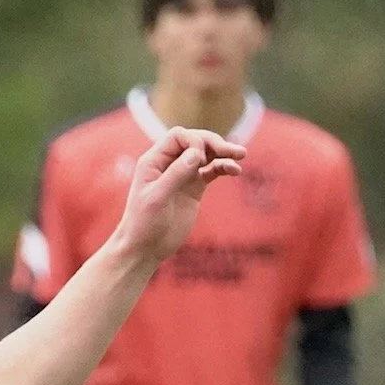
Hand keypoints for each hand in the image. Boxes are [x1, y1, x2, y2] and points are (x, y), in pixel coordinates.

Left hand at [113, 125, 244, 265]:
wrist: (145, 248)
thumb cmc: (143, 224)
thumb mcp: (157, 198)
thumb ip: (176, 174)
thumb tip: (196, 154)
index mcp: (154, 161)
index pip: (179, 136)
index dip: (194, 140)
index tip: (201, 158)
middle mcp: (169, 164)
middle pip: (195, 141)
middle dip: (213, 143)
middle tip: (231, 152)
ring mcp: (183, 175)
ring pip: (206, 154)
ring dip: (223, 152)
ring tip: (241, 155)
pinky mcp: (193, 188)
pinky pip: (212, 171)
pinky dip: (224, 167)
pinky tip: (235, 171)